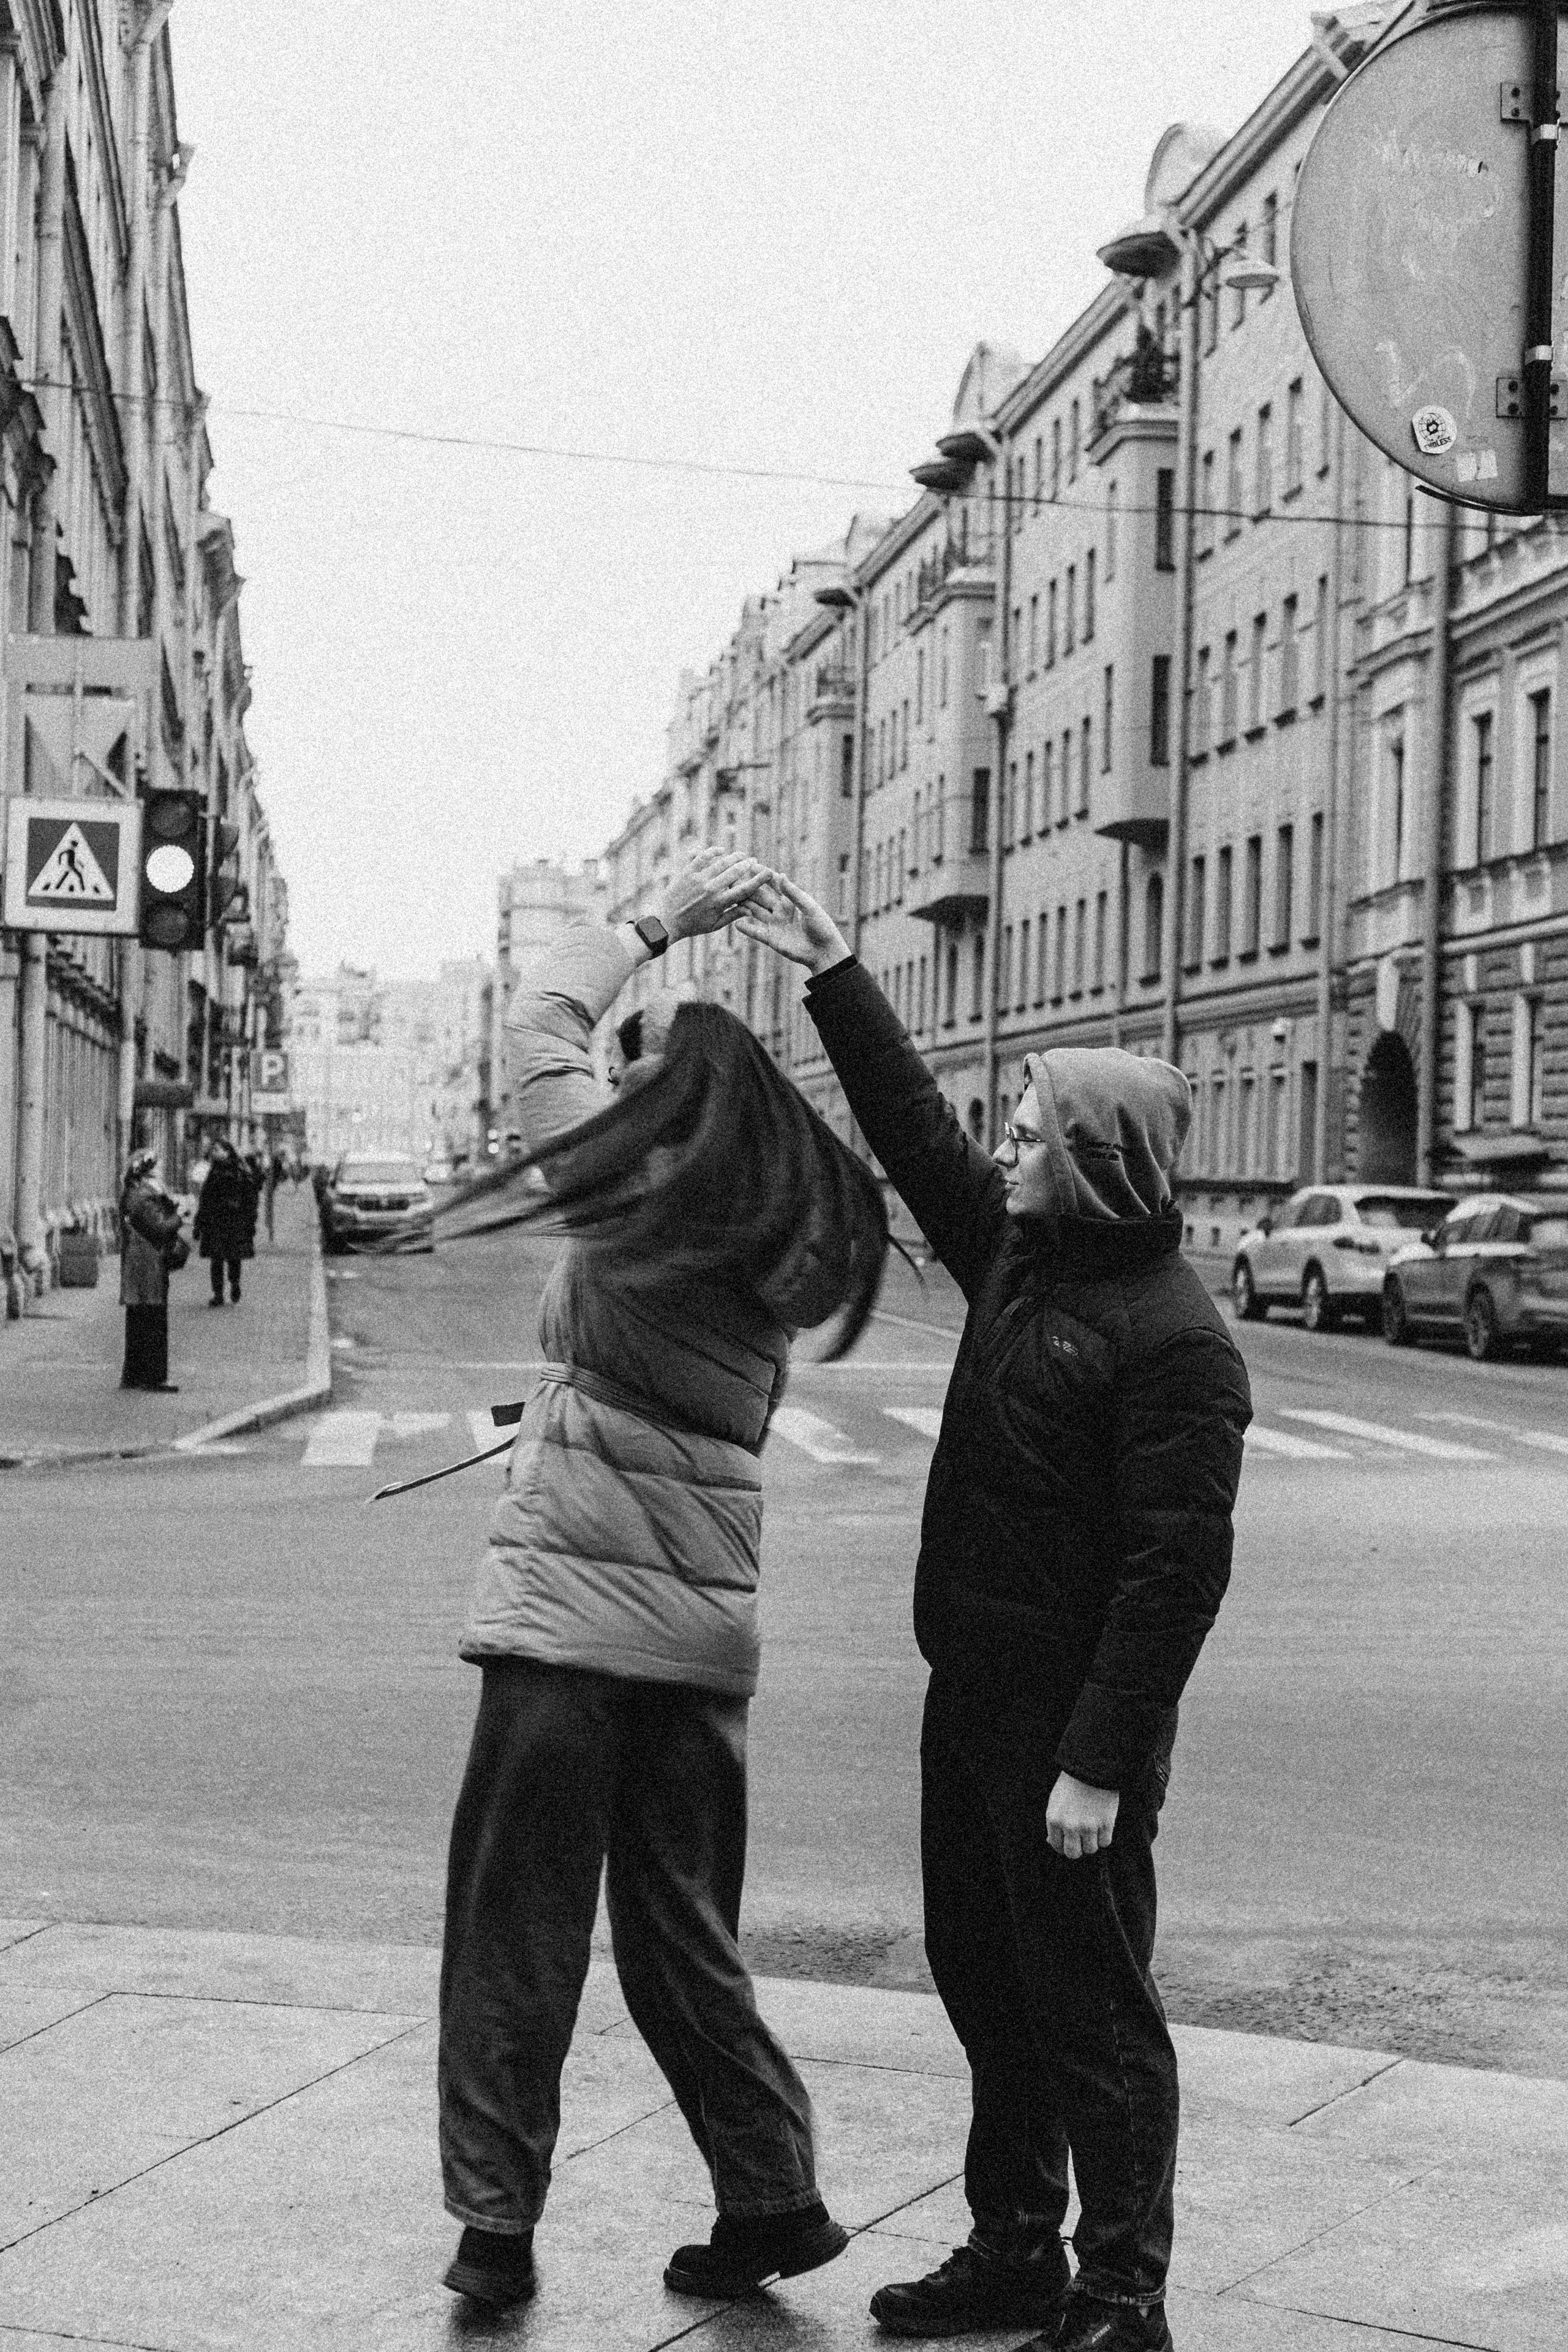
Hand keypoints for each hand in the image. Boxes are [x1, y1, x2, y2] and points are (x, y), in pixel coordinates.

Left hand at [660, 847, 769, 941]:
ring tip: (741, 854)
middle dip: (747, 864)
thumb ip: (733, 916)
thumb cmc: (692, 926)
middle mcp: (710, 889)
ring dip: (734, 856)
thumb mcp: (714, 926)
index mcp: (719, 903)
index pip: (744, 889)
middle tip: (754, 860)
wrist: (666, 921)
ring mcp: (698, 879)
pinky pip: (702, 857)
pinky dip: (712, 851)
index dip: (758, 879)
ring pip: (721, 862)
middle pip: (735, 871)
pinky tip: (721, 850)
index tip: (769, 872)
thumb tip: (751, 909)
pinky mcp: (687, 872)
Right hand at [735, 872, 850, 974]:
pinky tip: (735, 923)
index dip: (762, 875)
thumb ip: (793, 892)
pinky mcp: (772, 939)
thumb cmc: (821, 926)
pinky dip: (746, 929)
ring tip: (729, 898)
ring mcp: (775, 924)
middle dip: (748, 888)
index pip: (773, 884)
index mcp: (790, 900)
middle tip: (733, 880)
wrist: (823, 951)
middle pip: (760, 897)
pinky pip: (756, 932)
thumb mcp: (808, 907)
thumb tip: (781, 874)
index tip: (750, 864)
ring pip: (755, 911)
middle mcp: (780, 910)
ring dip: (743, 905)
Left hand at [1045, 1771, 1118, 1859]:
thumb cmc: (1072, 1783)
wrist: (1092, 1767)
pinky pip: (1105, 1842)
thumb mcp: (1055, 1801)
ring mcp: (1089, 1826)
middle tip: (1081, 1840)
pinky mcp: (1106, 1824)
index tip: (1069, 1842)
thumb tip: (1052, 1842)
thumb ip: (1054, 1823)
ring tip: (1093, 1827)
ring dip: (1092, 1841)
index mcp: (1054, 1819)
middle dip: (1078, 1849)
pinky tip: (1102, 1825)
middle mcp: (1070, 1826)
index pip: (1057, 1846)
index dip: (1063, 1846)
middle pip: (1073, 1854)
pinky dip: (1104, 1836)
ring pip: (1091, 1849)